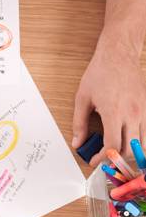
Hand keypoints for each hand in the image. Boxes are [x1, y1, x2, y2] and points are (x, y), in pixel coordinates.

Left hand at [72, 33, 145, 166]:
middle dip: (116, 160)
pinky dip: (140, 142)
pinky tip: (129, 140)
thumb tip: (77, 143)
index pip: (113, 147)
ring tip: (117, 153)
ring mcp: (144, 111)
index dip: (103, 159)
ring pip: (144, 145)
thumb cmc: (100, 73)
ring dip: (130, 153)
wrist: (118, 55)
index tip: (94, 160)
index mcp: (114, 112)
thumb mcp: (82, 99)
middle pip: (130, 151)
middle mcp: (133, 114)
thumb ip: (79, 124)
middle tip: (104, 159)